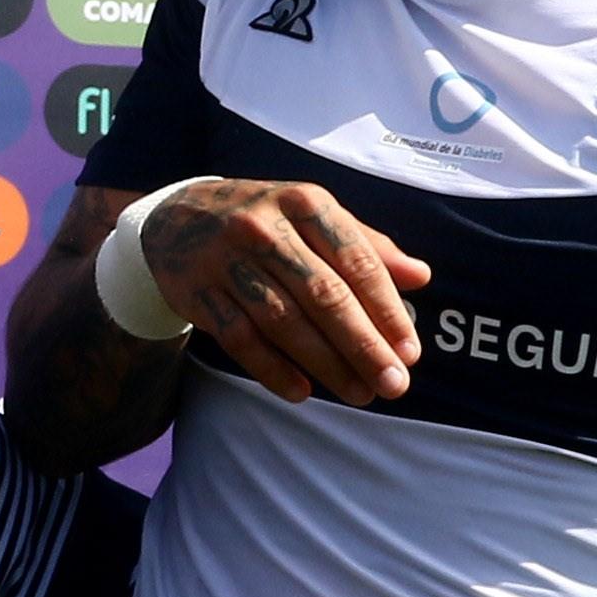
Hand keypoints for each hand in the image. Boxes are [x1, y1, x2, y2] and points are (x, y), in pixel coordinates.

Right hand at [127, 178, 430, 405]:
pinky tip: (302, 392)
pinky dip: (271, 369)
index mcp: (304, 202)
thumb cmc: (266, 221)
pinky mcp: (196, 291)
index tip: (410, 351)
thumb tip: (421, 276)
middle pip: (323, 295)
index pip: (356, 260)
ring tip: (359, 393)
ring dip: (326, 364)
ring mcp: (226, 259)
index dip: (386, 309)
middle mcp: (264, 227)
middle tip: (394, 384)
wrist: (175, 217)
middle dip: (363, 345)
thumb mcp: (314, 218)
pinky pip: (239, 338)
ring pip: (283, 320)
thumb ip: (367, 246)